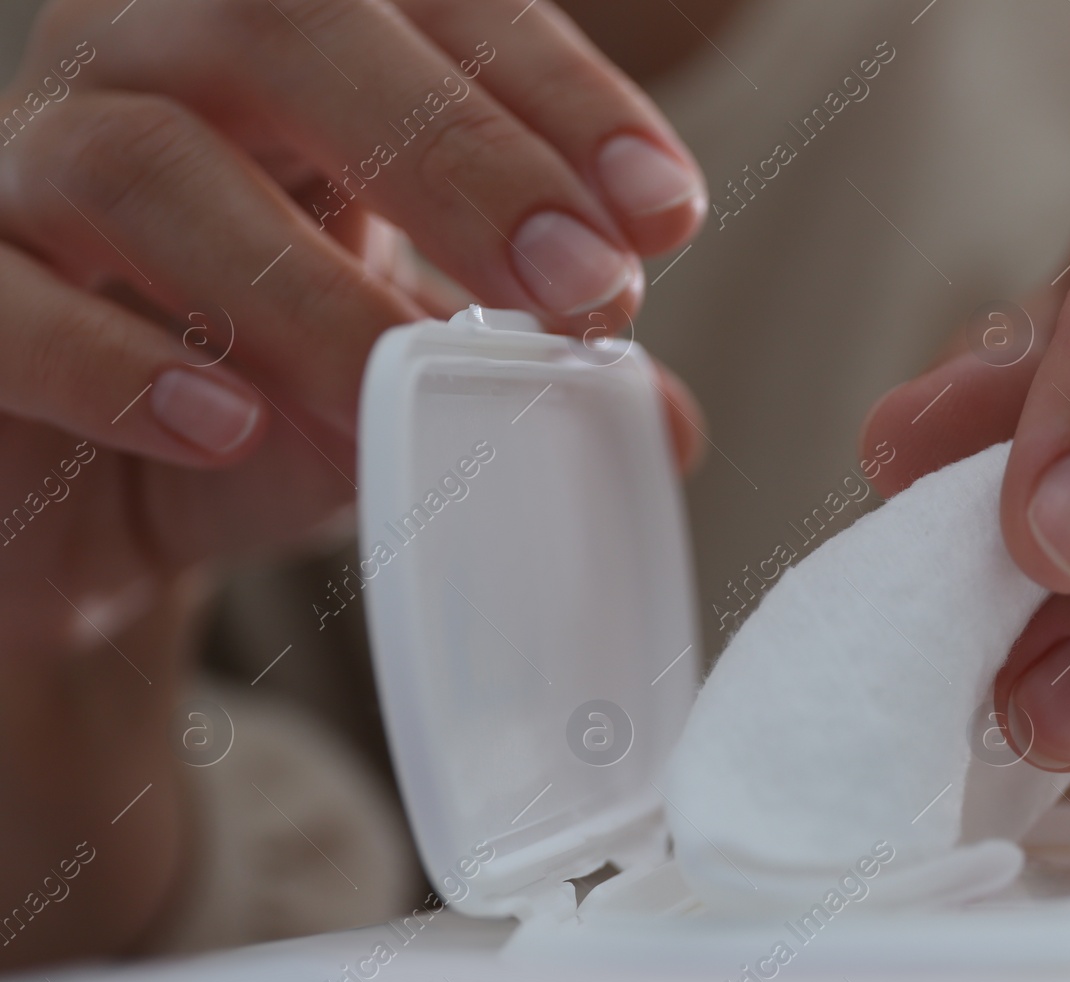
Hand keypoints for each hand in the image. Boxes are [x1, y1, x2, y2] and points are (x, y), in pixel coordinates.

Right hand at [0, 0, 705, 966]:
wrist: (91, 504)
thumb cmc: (257, 405)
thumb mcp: (411, 388)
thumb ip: (521, 379)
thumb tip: (660, 420)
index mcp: (293, 59)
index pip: (426, 8)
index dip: (554, 94)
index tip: (663, 211)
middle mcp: (153, 66)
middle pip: (283, 22)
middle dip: (459, 155)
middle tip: (582, 289)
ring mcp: (32, 164)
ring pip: (144, 157)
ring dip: (307, 288)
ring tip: (404, 385)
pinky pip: (5, 296)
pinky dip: (121, 363)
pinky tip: (229, 424)